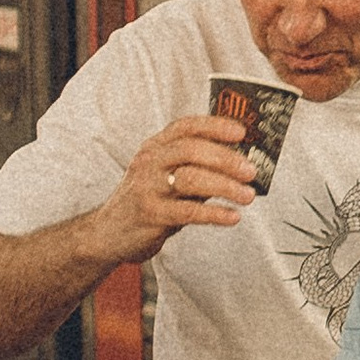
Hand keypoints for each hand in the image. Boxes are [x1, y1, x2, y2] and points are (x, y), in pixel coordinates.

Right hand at [99, 114, 257, 264]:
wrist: (109, 233)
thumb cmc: (149, 201)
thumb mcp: (168, 177)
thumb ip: (198, 168)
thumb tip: (241, 163)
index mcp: (155, 148)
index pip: (185, 127)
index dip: (214, 126)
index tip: (241, 132)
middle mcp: (150, 162)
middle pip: (190, 150)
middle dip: (225, 159)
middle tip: (250, 171)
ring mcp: (148, 187)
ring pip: (190, 179)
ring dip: (225, 186)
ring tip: (247, 196)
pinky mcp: (151, 214)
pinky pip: (188, 211)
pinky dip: (214, 213)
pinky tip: (232, 216)